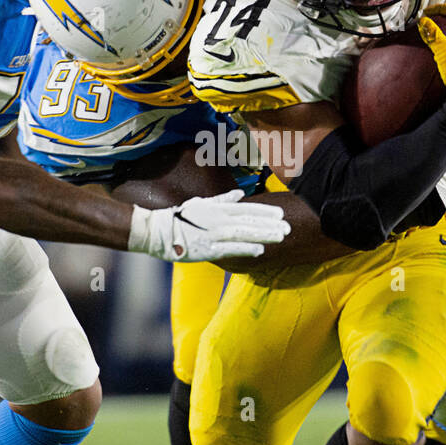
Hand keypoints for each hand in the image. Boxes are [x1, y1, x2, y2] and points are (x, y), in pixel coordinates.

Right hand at [128, 190, 290, 261]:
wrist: (157, 231)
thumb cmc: (179, 217)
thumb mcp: (201, 203)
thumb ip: (222, 200)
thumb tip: (239, 194)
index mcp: (217, 208)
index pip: (246, 209)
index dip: (265, 211)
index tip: (281, 213)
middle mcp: (218, 220)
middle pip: (249, 220)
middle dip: (270, 224)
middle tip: (288, 227)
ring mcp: (213, 234)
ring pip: (244, 233)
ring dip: (263, 234)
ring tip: (281, 236)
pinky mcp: (207, 249)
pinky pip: (230, 249)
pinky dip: (246, 248)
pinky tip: (261, 250)